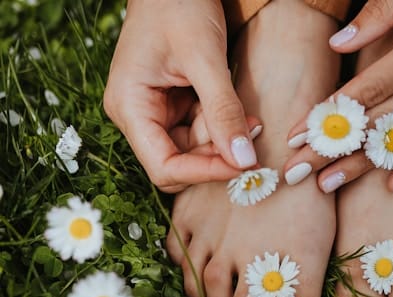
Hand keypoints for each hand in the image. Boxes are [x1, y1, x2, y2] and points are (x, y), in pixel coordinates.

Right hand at [104, 0, 258, 192]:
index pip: (163, 166)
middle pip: (180, 161)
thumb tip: (243, 160)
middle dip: (217, 155)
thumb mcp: (204, 58)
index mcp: (130, 106)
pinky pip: (201, 129)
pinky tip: (242, 114)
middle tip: (252, 142)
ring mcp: (156, 110)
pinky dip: (224, 125)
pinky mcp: (174, 103)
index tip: (242, 167)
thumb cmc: (178, 5)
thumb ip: (223, 111)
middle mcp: (138, 114)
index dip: (203, 174)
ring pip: (195, 147)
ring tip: (251, 121)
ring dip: (225, 139)